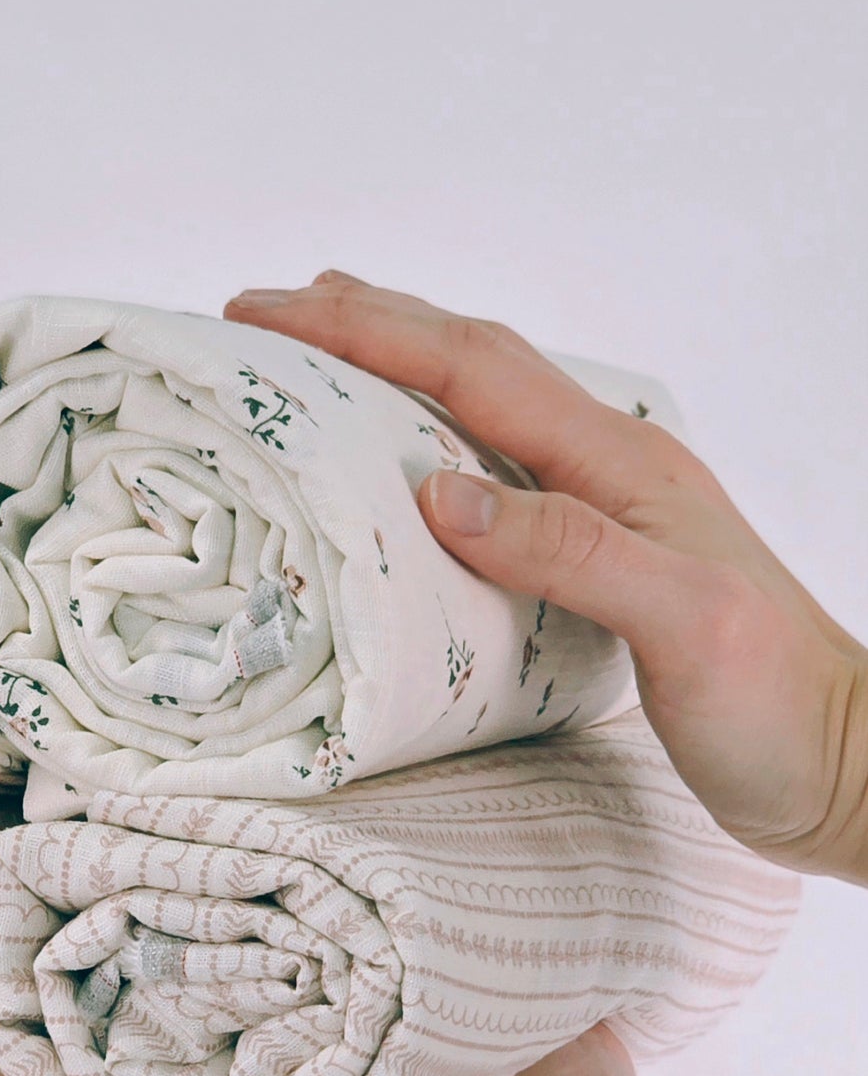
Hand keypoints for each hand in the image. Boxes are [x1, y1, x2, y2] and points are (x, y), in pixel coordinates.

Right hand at [225, 272, 867, 882]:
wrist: (846, 765)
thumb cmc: (775, 703)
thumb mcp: (679, 620)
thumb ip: (566, 549)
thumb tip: (437, 491)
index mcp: (621, 463)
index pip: (475, 368)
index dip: (368, 333)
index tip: (272, 312)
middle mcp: (611, 468)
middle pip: (474, 362)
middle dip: (368, 324)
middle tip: (265, 311)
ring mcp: (607, 512)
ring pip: (484, 408)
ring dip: (398, 368)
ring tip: (319, 356)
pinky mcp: (599, 564)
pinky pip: (496, 474)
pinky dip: (430, 444)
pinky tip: (402, 467)